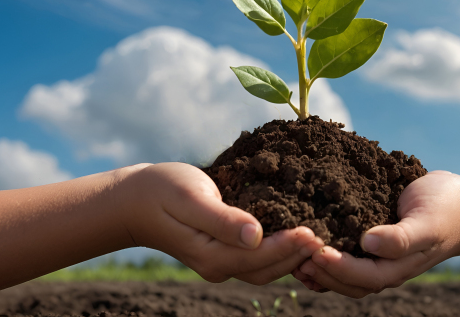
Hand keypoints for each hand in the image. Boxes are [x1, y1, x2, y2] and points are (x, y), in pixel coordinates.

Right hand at [118, 162, 323, 284]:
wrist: (133, 200)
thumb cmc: (161, 191)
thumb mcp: (190, 198)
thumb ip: (221, 219)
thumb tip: (256, 235)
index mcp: (210, 255)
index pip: (258, 257)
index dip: (287, 247)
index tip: (313, 232)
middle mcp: (218, 265)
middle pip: (268, 268)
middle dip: (297, 255)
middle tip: (326, 236)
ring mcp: (220, 262)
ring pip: (265, 268)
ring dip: (292, 257)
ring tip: (318, 239)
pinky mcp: (223, 252)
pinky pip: (258, 259)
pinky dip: (280, 252)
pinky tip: (297, 238)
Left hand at [292, 171, 459, 297]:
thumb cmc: (446, 209)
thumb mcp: (428, 222)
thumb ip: (401, 237)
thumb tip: (368, 243)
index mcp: (397, 267)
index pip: (362, 277)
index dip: (337, 267)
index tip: (317, 252)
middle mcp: (384, 266)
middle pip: (346, 281)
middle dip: (320, 271)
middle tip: (295, 255)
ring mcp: (377, 256)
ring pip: (342, 272)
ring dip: (317, 267)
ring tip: (293, 253)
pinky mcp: (370, 240)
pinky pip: (345, 252)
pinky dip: (324, 253)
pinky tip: (305, 242)